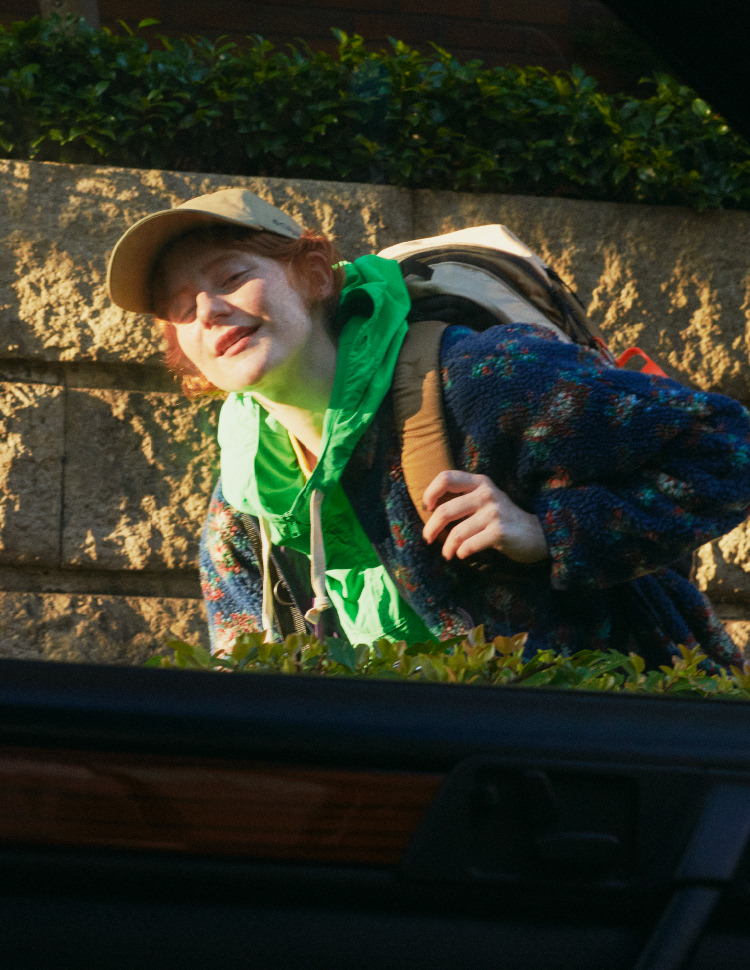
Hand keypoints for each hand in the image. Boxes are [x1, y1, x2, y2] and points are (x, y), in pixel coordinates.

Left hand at [422, 470, 548, 562]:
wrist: (537, 533)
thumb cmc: (503, 518)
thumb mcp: (486, 499)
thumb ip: (464, 497)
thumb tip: (430, 510)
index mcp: (480, 482)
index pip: (446, 477)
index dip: (431, 492)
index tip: (427, 508)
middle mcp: (486, 493)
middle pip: (445, 510)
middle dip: (431, 528)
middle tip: (428, 538)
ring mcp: (494, 512)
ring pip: (456, 533)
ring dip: (447, 547)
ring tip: (447, 553)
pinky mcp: (499, 531)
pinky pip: (469, 545)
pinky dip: (461, 552)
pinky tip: (462, 554)